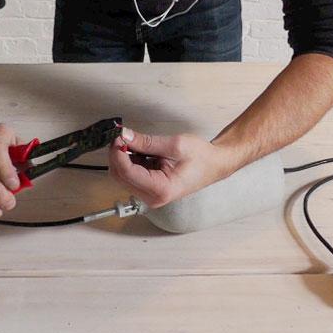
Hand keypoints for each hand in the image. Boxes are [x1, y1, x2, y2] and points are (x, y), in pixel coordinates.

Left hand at [107, 127, 235, 208]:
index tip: (118, 135)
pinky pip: (130, 175)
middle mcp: (152, 197)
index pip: (127, 172)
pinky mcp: (148, 189)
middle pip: (120, 176)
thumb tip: (125, 136)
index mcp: (161, 189)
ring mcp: (149, 195)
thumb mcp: (175, 145)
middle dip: (117, 154)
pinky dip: (130, 160)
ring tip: (134, 140)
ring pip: (123, 176)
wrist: (214, 165)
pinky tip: (140, 149)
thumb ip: (147, 142)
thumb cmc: (201, 158)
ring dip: (123, 156)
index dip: (118, 152)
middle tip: (122, 134)